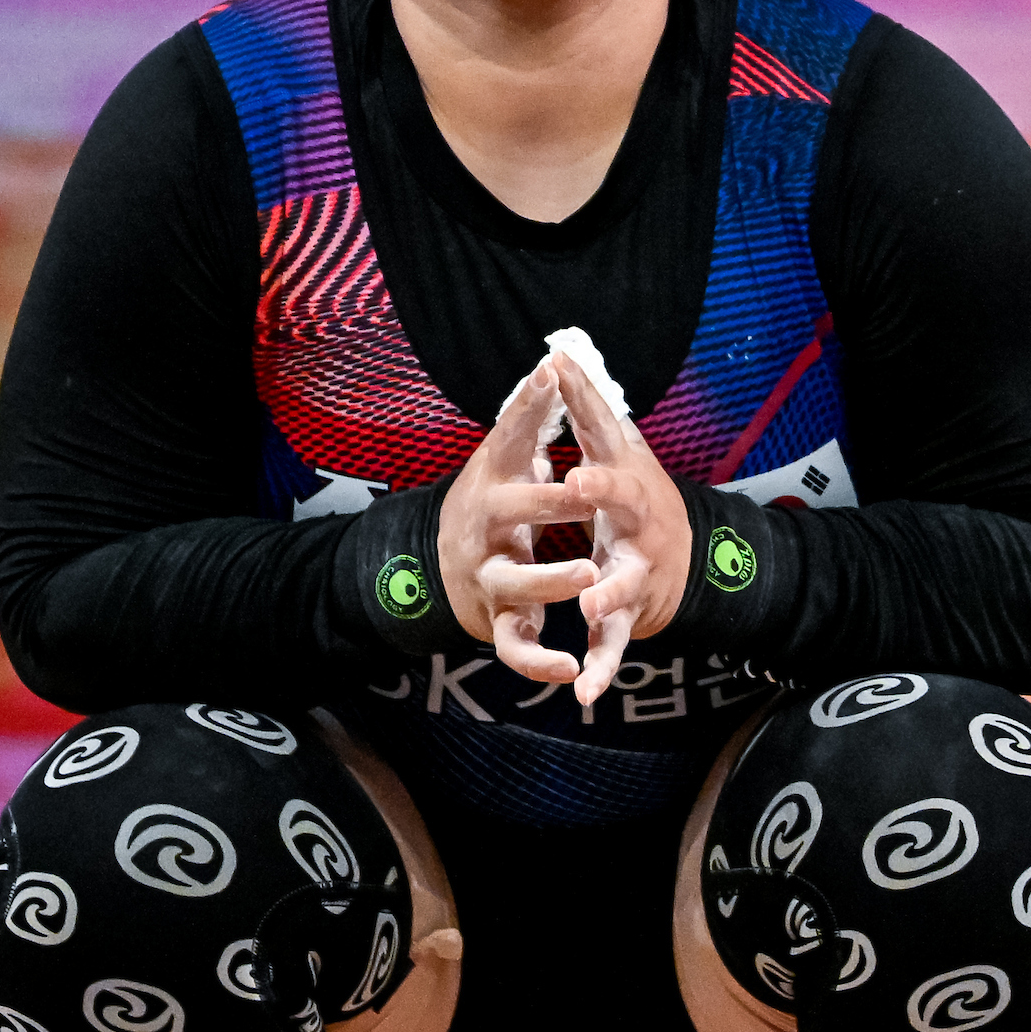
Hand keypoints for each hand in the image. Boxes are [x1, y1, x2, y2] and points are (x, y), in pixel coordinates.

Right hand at [436, 359, 604, 683]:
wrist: (444, 570)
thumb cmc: (488, 505)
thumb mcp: (502, 461)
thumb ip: (528, 422)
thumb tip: (555, 361)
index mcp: (494, 484)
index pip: (507, 437)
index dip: (528, 405)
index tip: (552, 371)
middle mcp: (486, 530)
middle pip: (509, 513)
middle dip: (543, 502)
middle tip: (580, 488)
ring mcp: (490, 577)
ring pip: (515, 582)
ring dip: (549, 580)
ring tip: (586, 572)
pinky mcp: (501, 622)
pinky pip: (516, 647)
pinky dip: (540, 663)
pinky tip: (573, 670)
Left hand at [553, 351, 692, 705]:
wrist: (686, 555)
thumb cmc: (637, 490)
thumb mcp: (619, 446)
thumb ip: (588, 403)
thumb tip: (559, 348)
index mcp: (629, 489)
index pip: (612, 470)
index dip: (596, 465)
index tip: (572, 459)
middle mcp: (639, 534)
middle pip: (625, 535)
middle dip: (606, 522)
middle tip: (585, 531)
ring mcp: (636, 578)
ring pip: (621, 596)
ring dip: (606, 606)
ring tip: (590, 615)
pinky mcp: (628, 618)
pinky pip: (612, 648)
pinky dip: (599, 671)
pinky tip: (583, 695)